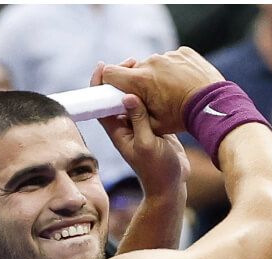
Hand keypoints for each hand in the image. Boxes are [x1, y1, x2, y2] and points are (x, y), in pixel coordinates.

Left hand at [93, 61, 190, 194]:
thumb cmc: (158, 169)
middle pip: (116, 96)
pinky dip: (150, 91)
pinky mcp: (154, 124)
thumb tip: (127, 96)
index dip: (98, 84)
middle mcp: (125, 126)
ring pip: (133, 97)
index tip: (103, 65)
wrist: (172, 184)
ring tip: (144, 64)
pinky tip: (158, 80)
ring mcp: (139, 125)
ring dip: (137, 81)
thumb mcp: (147, 144)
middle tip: (132, 61)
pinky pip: (148, 103)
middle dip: (121, 77)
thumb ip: (138, 120)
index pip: (101, 104)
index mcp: (117, 131)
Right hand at [101, 47, 224, 134]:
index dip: (109, 81)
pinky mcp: (183, 52)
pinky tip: (183, 83)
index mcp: (140, 80)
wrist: (214, 104)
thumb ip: (133, 114)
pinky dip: (173, 70)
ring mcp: (169, 55)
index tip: (114, 89)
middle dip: (136, 81)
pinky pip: (171, 59)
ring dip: (156, 75)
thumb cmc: (183, 117)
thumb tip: (122, 104)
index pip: (110, 72)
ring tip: (170, 91)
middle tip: (149, 96)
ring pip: (153, 64)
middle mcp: (151, 63)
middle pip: (133, 69)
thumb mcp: (154, 124)